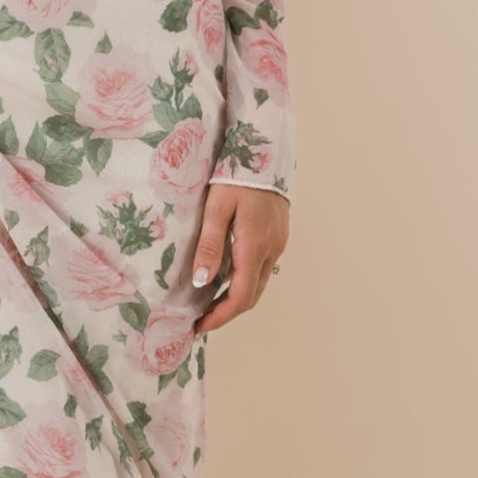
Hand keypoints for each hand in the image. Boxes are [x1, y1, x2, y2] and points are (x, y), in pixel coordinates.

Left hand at [190, 182, 290, 334]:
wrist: (266, 150)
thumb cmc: (236, 176)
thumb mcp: (216, 209)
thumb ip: (210, 247)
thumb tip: (201, 282)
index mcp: (255, 247)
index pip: (241, 297)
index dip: (221, 317)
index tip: (200, 328)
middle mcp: (271, 250)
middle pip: (252, 295)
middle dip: (227, 312)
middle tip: (201, 320)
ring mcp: (278, 243)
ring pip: (257, 282)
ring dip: (235, 297)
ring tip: (208, 302)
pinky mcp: (278, 235)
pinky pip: (261, 266)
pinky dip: (243, 279)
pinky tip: (224, 275)